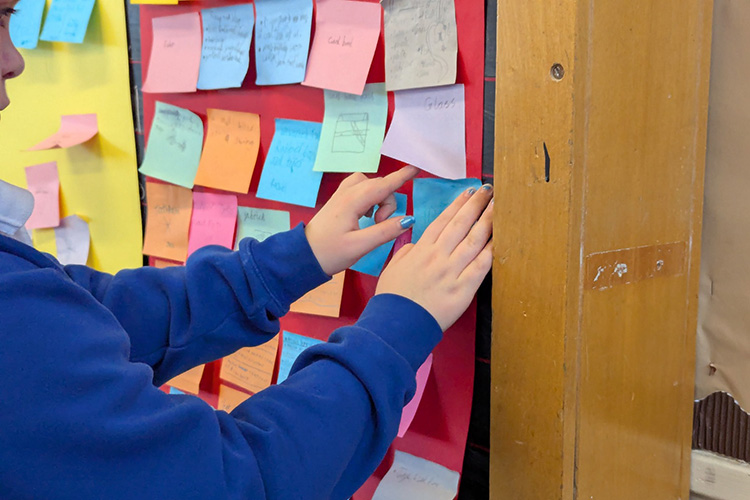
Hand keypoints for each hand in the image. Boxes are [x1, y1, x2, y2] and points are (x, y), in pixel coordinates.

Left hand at [305, 166, 418, 275]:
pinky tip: (367, 216)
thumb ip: (385, 232)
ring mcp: (342, 194)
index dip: (402, 176)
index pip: (383, 185)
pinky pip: (362, 189)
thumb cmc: (330, 253)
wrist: (304, 255)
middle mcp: (348, 192)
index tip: (416, 167)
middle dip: (389, 203)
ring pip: (372, 186)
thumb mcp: (360, 246)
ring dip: (380, 200)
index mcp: (353, 201)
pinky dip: (371, 199)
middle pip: (380, 186)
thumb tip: (408, 220)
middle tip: (381, 225)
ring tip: (374, 222)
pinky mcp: (340, 199)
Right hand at [376, 184, 492, 330]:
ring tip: (498, 206)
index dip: (457, 205)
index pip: (443, 221)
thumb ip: (407, 252)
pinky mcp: (462, 290)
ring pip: (473, 241)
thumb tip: (417, 244)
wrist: (396, 325)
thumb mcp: (393, 268)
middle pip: (461, 225)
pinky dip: (491, 251)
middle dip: (476, 205)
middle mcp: (438, 257)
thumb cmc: (393, 299)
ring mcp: (451, 272)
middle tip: (488, 190)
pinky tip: (500, 239)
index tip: (469, 192)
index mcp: (421, 250)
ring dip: (488, 221)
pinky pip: (480, 267)